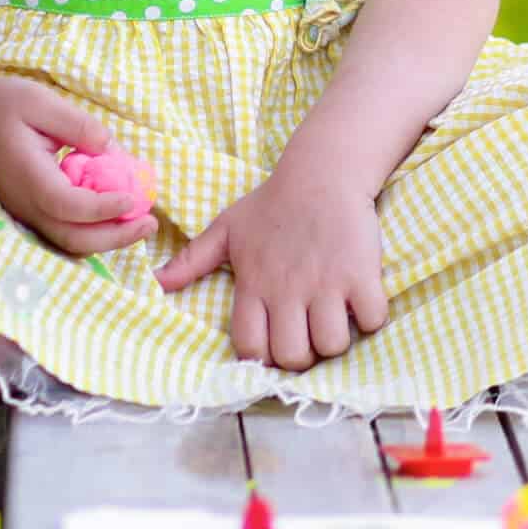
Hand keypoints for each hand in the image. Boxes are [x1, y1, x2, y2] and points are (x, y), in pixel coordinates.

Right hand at [0, 73, 158, 257]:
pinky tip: (117, 215)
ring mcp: (24, 212)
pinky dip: (93, 232)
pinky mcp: (29, 211)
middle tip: (150, 224)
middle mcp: (24, 203)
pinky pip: (62, 232)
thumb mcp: (41, 101)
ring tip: (141, 224)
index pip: (68, 206)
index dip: (103, 209)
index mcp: (27, 176)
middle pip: (71, 238)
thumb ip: (77, 125)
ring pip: (67, 242)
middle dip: (114, 238)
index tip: (134, 198)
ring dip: (106, 239)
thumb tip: (110, 148)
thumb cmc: (3, 104)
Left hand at [154, 167, 387, 370]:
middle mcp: (288, 290)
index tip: (276, 340)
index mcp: (254, 284)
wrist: (322, 171)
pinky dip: (371, 319)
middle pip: (293, 357)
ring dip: (336, 340)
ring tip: (336, 318)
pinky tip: (362, 301)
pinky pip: (371, 321)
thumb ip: (192, 260)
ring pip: (331, 345)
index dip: (263, 354)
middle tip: (309, 333)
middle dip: (302, 355)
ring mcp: (326, 283)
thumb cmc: (273, 203)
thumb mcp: (227, 229)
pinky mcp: (361, 274)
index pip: (251, 348)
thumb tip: (156, 283)